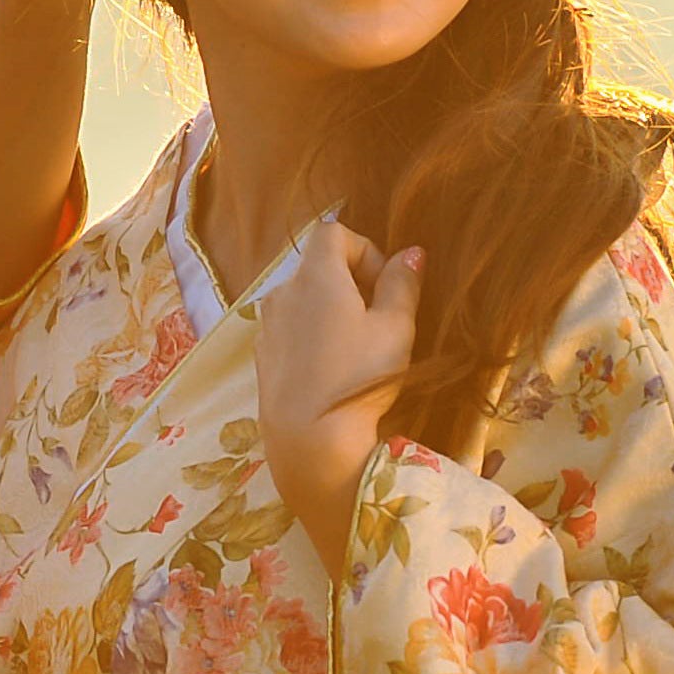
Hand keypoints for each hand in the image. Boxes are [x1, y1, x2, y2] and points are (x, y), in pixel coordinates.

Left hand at [257, 223, 423, 569]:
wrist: (309, 441)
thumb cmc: (359, 377)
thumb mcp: (395, 328)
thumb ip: (402, 284)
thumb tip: (411, 252)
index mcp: (315, 276)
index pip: (334, 232)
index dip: (365, 249)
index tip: (385, 285)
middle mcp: (283, 292)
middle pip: (318, 267)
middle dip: (352, 282)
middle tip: (379, 320)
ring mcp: (267, 326)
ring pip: (304, 301)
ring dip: (331, 311)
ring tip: (357, 350)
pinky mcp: (262, 358)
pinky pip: (291, 330)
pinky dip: (312, 336)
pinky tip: (332, 372)